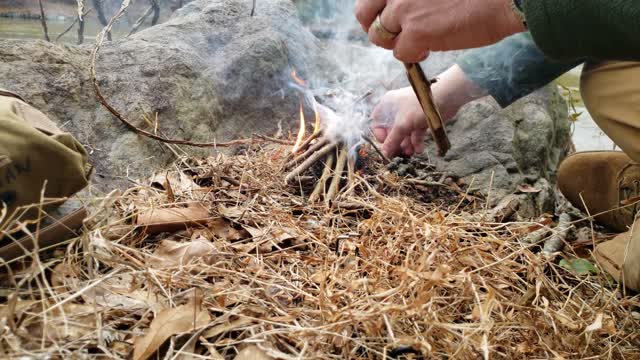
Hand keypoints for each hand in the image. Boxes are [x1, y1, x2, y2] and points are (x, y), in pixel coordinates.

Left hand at [355, 0, 525, 61]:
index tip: (390, 16)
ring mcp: (403, 8)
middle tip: (394, 34)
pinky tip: (430, 48)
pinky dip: (413, 55)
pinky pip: (400, 53)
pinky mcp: (416, 31)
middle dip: (376, 27)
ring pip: (380, 36)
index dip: (376, 8)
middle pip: (364, 14)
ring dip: (398, 42)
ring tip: (421, 40)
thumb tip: (399, 8)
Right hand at [371, 87, 426, 156]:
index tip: (387, 146)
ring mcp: (409, 115)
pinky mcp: (420, 119)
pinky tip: (419, 149)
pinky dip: (416, 142)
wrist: (445, 96)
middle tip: (399, 154)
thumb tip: (385, 153)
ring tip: (411, 153)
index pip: (377, 124)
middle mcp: (396, 109)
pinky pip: (415, 133)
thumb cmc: (418, 106)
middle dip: (396, 143)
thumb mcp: (402, 125)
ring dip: (406, 145)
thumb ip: (392, 140)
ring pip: (404, 133)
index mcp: (387, 105)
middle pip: (391, 131)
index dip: (381, 137)